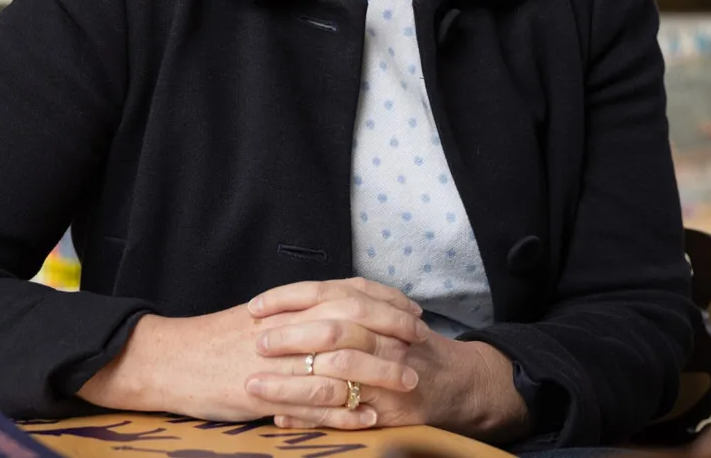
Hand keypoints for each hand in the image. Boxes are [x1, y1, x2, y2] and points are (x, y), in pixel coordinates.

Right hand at [76, 278, 428, 428]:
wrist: (167, 359)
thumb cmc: (211, 341)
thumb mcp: (257, 318)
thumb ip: (294, 313)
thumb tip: (333, 311)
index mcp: (284, 306)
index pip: (344, 293)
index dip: (382, 299)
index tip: (410, 307)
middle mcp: (284, 328)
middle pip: (351, 323)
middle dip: (391, 330)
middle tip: (420, 340)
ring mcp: (276, 363)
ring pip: (339, 365)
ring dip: (378, 374)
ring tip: (408, 382)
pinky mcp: (265, 394)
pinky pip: (313, 405)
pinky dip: (345, 412)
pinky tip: (369, 416)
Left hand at [244, 279, 529, 439]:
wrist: (456, 381)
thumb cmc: (405, 345)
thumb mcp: (379, 313)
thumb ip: (342, 306)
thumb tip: (284, 307)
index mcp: (374, 307)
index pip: (326, 292)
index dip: (287, 298)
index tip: (254, 307)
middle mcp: (384, 335)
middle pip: (333, 328)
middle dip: (290, 336)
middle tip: (257, 343)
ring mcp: (388, 371)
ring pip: (337, 373)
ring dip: (291, 381)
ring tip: (256, 385)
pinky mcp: (390, 407)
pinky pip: (346, 413)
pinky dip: (311, 416)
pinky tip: (282, 417)